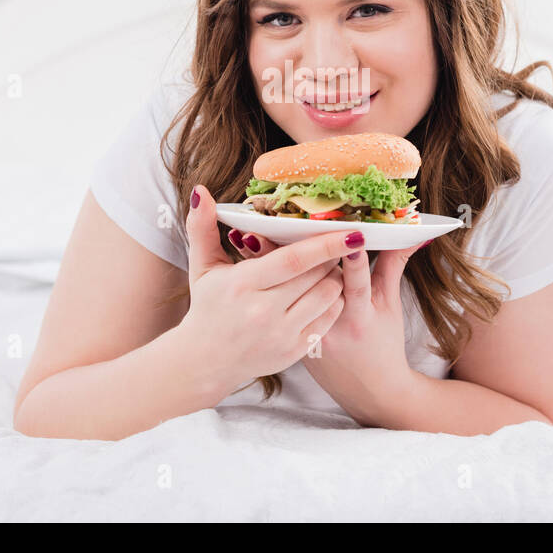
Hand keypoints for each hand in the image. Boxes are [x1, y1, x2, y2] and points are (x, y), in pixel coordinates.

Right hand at [179, 186, 362, 394]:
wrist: (204, 361)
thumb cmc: (207, 307)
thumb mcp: (202, 266)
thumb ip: (202, 227)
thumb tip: (200, 191)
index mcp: (243, 284)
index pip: (295, 260)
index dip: (327, 244)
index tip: (353, 231)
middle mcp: (264, 312)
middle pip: (317, 275)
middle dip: (333, 256)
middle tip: (336, 244)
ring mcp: (282, 334)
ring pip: (329, 296)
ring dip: (335, 277)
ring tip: (327, 268)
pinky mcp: (294, 351)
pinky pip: (329, 319)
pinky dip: (333, 301)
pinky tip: (324, 292)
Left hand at [230, 224, 427, 424]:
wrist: (368, 391)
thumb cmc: (383, 343)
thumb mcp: (389, 305)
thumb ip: (394, 266)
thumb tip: (413, 233)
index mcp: (360, 315)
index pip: (355, 282)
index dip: (349, 260)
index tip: (343, 237)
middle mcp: (331, 324)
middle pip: (312, 280)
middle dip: (296, 249)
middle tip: (276, 216)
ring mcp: (306, 332)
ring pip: (285, 290)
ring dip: (268, 262)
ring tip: (249, 232)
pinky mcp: (289, 338)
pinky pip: (272, 303)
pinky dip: (261, 282)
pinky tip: (244, 258)